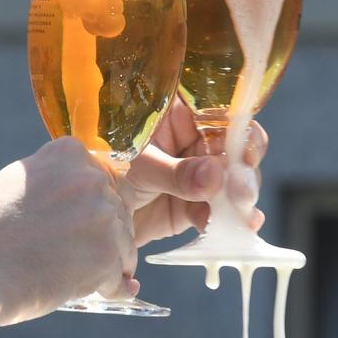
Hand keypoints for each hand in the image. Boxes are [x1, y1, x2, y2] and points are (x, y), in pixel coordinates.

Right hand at [0, 135, 136, 323]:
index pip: (104, 178)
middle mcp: (91, 178)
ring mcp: (102, 216)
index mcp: (69, 153)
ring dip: (109, 263)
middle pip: (120, 209)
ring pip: (124, 244)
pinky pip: (120, 278)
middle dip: (105, 234)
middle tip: (76, 255)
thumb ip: (56, 177)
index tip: (71, 225)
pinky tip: (93, 292)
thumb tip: (91, 192)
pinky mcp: (107, 255)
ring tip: (78, 277)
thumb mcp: (18, 181)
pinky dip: (109, 289)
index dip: (92, 207)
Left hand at [120, 96, 268, 245]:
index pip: (220, 112)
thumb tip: (214, 175)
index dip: (240, 129)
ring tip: (242, 211)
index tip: (246, 150)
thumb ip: (176, 172)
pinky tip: (242, 226)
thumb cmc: (106, 168)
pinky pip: (220, 210)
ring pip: (234, 180)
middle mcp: (195, 140)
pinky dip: (231, 219)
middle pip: (235, 147)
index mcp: (180, 114)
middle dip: (244, 169)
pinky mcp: (195, 205)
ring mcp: (199, 173)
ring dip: (242, 196)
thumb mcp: (139, 164)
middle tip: (242, 190)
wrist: (91, 212)